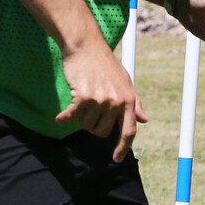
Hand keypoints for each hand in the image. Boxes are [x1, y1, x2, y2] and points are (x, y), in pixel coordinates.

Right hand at [56, 36, 147, 161]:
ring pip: (86, 124)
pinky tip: (60, 117)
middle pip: (102, 132)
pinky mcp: (84, 96)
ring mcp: (101, 99)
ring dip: (80, 117)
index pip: (129, 131)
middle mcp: (117, 102)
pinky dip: (64, 118)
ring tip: (80, 100)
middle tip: (88, 111)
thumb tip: (144, 120)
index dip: (123, 148)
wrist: (86, 46)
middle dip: (92, 126)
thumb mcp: (125, 82)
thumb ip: (134, 102)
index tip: (116, 159)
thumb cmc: (105, 64)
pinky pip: (72, 117)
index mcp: (129, 100)